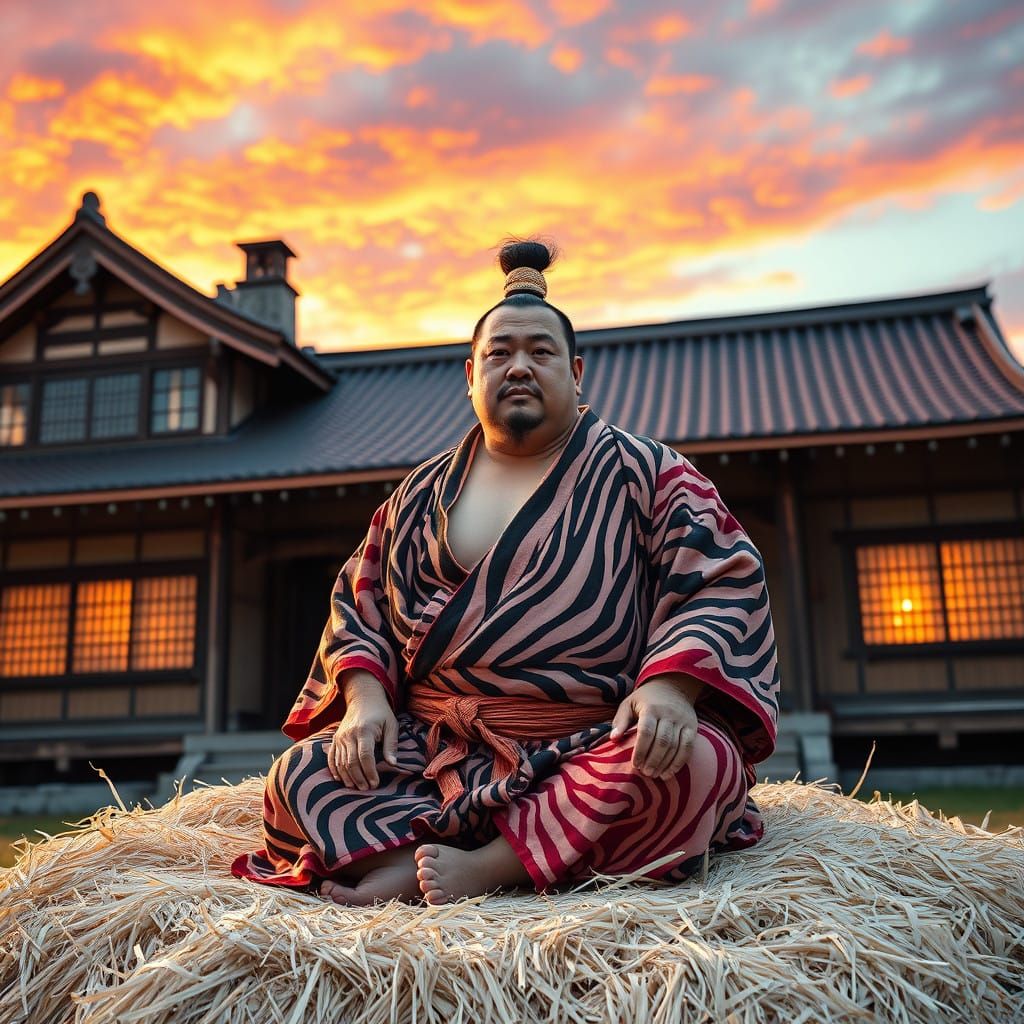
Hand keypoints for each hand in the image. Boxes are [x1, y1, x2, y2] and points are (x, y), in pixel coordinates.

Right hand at [328, 670, 398, 789]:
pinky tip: (341, 780)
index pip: (365, 756)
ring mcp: (340, 737)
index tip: (376, 783)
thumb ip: (391, 745)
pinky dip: (335, 770)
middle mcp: (349, 735)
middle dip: (359, 778)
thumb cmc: (381, 713)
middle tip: (367, 788)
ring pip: (340, 762)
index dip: (370, 772)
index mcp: (364, 731)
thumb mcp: (391, 725)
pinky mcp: (335, 739)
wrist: (363, 698)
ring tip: (356, 787)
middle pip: (351, 762)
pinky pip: (332, 758)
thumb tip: (393, 764)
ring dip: (348, 777)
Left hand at [609, 674, 704, 778]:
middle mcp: (668, 714)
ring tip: (655, 775)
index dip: (640, 750)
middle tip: (645, 773)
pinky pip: (688, 747)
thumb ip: (621, 720)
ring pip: (675, 746)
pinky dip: (679, 762)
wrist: (673, 685)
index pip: (646, 731)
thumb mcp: (629, 703)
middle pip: (662, 741)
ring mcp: (682, 720)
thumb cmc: (646, 698)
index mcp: (651, 708)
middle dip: (653, 760)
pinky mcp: (692, 726)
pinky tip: (669, 772)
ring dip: (665, 764)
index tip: (635, 764)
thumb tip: (613, 739)